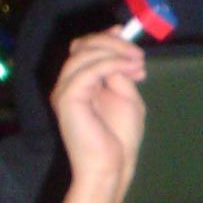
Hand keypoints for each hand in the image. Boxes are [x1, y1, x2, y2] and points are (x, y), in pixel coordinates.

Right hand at [50, 31, 146, 193]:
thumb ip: (120, 73)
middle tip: (138, 55)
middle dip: (112, 43)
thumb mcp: (126, 97)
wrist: (111, 167)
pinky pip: (90, 69)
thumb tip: (117, 50)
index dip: (104, 38)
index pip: (83, 49)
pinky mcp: (67, 98)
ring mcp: (64, 90)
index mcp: (79, 84)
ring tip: (138, 62)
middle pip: (81, 47)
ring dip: (115, 52)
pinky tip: (131, 68)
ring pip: (84, 54)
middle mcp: (67, 84)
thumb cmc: (119, 139)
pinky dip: (113, 63)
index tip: (126, 35)